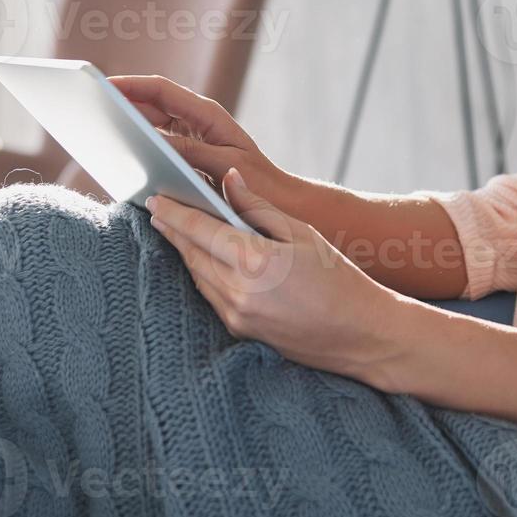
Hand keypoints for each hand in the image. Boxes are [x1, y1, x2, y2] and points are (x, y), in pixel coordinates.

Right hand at [107, 74, 288, 201]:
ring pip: (149, 123)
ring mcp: (190, 136)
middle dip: (119, 102)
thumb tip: (154, 143)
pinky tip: (115, 154)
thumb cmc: (258, 182)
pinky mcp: (186, 154)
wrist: (279, 201)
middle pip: (149, 103)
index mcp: (206, 114)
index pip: (160, 91)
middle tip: (87, 105)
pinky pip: (154, 145)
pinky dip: (135, 146)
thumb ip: (190, 151)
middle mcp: (195, 120)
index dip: (130, 86)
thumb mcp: (223, 165)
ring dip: (124, 124)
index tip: (102, 85)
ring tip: (93, 126)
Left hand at [146, 168, 407, 385]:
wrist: (362, 335)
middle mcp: (239, 292)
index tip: (153, 198)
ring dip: (184, 252)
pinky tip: (199, 258)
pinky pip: (210, 295)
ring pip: (197, 275)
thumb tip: (228, 180)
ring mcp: (236, 315)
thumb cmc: (339, 278)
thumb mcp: (302, 233)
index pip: (200, 230)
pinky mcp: (239, 330)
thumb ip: (259, 207)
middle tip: (155, 208)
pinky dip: (201, 272)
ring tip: (173, 229)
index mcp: (255, 261)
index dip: (173, 212)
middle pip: (191, 253)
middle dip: (171, 230)